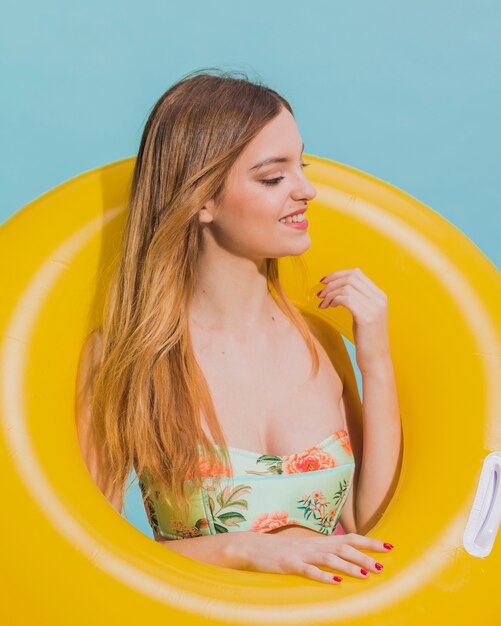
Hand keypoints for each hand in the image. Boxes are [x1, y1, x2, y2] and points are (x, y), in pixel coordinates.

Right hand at [228, 531, 392, 584]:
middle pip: (344, 547)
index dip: (369, 542)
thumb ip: (324, 550)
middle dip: (365, 556)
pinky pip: (309, 571)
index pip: (350, 538)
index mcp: (320, 541)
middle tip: (383, 565)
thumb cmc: (281, 550)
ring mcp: (302, 554)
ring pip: (331, 559)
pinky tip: (336, 584)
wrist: (253, 546)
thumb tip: (345, 555)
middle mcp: (314, 545)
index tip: (389, 546)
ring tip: (366, 574)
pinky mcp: (290, 565)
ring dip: (350, 567)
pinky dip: (324, 577)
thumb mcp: (306, 548)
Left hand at [317, 268, 390, 371]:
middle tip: (320, 294)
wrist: (376, 360)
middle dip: (331, 283)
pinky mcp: (367, 317)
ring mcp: (374, 307)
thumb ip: (357, 299)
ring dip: (330, 293)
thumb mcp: (364, 314)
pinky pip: (346, 299)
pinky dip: (334, 300)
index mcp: (379, 295)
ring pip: (347, 287)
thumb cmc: (366, 339)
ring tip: (323, 304)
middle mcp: (379, 298)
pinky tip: (329, 307)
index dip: (337, 274)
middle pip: (351, 277)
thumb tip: (336, 288)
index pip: (357, 273)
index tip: (324, 282)